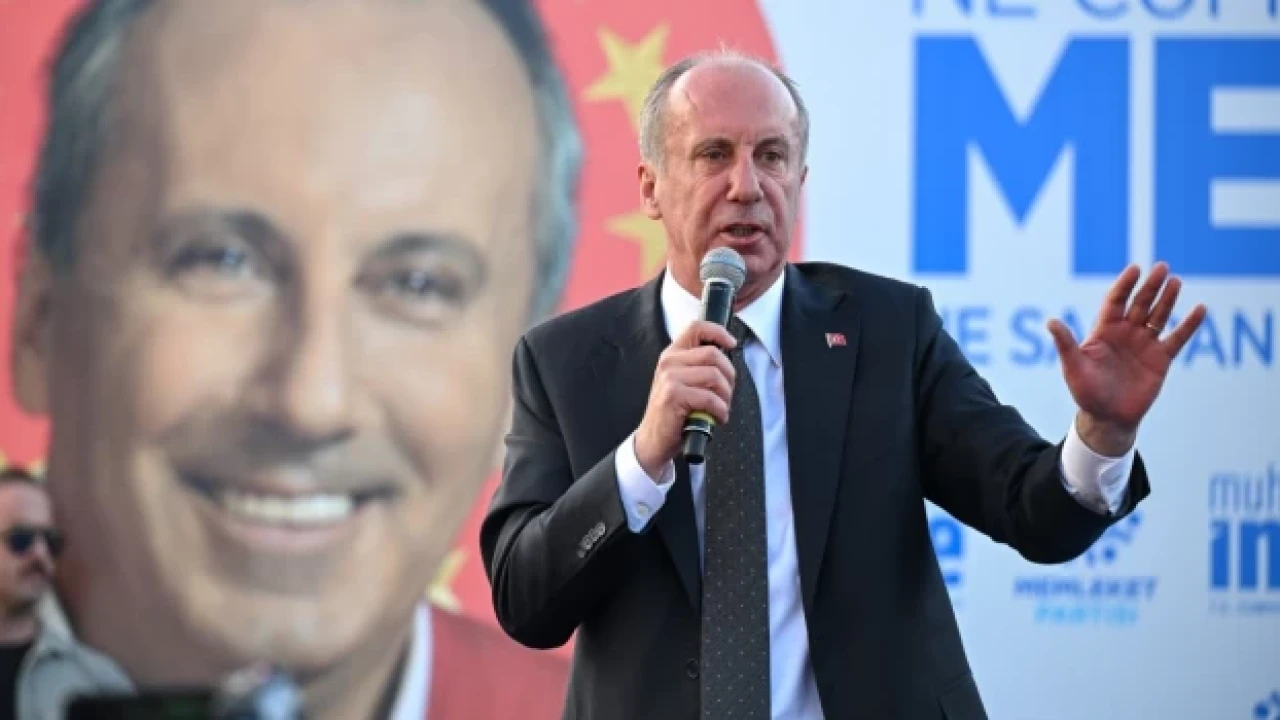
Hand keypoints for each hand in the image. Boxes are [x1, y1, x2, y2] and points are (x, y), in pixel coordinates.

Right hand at [634, 321, 737, 479]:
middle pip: (714, 354)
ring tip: (721, 408)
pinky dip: (720, 410)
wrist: (653, 440)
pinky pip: (710, 398)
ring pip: (715, 376)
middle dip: (729, 376)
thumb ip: (698, 367)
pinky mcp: (673, 395)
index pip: (696, 328)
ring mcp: (670, 378)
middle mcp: (669, 362)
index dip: (718, 332)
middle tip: (726, 394)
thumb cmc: (673, 413)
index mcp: (673, 355)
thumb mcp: (682, 382)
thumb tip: (727, 359)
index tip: (731, 344)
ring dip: (726, 396)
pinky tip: (716, 418)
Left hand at [1047, 262, 1205, 455]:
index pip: (1115, 301)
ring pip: (1158, 316)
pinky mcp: (1161, 359)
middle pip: (1139, 303)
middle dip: (1150, 286)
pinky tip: (1200, 309)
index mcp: (1104, 331)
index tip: (1135, 269)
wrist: (1107, 417)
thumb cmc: (1086, 392)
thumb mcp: (1073, 367)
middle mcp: (1125, 333)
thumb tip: (1050, 321)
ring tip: (1175, 281)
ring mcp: (1144, 344)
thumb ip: (1065, 344)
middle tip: (1162, 267)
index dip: (1125, 285)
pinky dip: (1189, 325)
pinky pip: (1177, 338)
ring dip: (1167, 299)